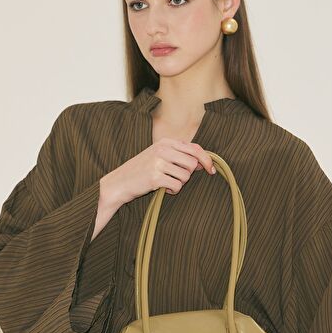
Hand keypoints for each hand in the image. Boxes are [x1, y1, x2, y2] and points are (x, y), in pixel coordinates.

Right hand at [100, 138, 215, 209]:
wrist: (119, 182)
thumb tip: (202, 162)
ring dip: (179, 183)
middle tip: (176, 178)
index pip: (195, 148)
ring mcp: (158, 163)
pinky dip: (172, 190)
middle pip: (192, 164)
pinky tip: (163, 188)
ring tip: (166, 182)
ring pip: (185, 176)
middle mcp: (162, 150)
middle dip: (188, 174)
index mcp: (165, 142)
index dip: (206, 160)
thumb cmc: (141, 170)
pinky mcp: (155, 177)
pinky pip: (177, 186)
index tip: (211, 170)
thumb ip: (179, 154)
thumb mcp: (159, 155)